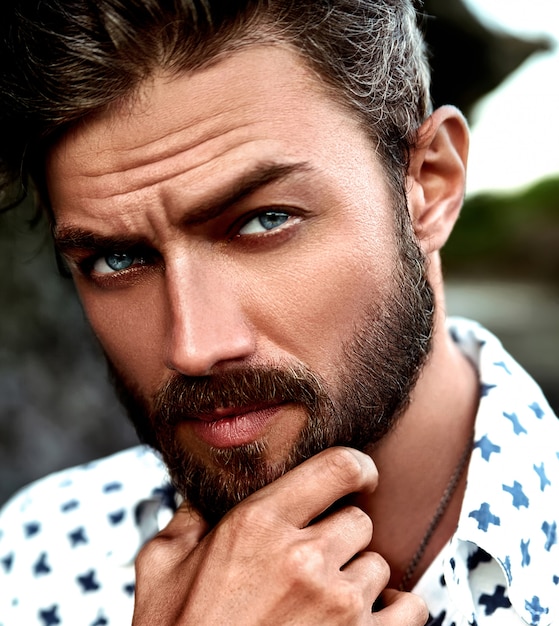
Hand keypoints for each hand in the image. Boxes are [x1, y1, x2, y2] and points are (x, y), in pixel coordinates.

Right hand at [132, 447, 427, 624]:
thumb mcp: (161, 567)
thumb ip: (187, 518)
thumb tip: (203, 496)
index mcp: (258, 525)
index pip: (337, 467)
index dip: (356, 466)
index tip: (358, 476)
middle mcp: (303, 559)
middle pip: (359, 519)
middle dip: (341, 534)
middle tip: (316, 558)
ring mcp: (337, 607)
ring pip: (378, 563)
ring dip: (357, 576)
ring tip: (324, 599)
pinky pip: (409, 609)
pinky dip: (394, 610)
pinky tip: (365, 617)